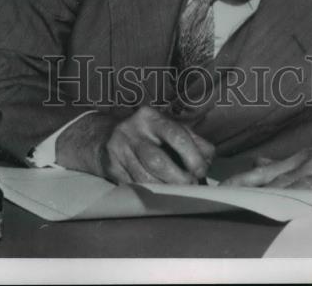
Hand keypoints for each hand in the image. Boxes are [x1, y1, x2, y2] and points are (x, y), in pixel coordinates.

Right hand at [56, 105, 214, 184]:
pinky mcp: (111, 168)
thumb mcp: (166, 128)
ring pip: (145, 178)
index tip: (201, 170)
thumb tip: (208, 159)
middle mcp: (132, 130)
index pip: (176, 134)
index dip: (192, 156)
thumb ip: (191, 140)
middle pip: (158, 161)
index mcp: (150, 117)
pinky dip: (151, 193)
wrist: (103, 137)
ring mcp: (118, 150)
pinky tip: (160, 194)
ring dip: (166, 190)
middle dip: (178, 179)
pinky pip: (134, 186)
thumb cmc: (145, 134)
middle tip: (190, 186)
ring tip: (178, 193)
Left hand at [222, 127, 311, 200]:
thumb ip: (288, 164)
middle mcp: (309, 162)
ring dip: (269, 196)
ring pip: (293, 187)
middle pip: (273, 180)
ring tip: (247, 204)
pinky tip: (292, 206)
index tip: (218, 188)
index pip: (265, 173)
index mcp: (301, 159)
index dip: (242, 181)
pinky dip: (305, 199)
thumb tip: (257, 164)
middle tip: (222, 196)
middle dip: (247, 189)